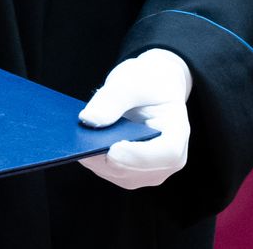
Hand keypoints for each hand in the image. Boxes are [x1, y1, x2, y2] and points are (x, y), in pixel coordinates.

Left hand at [77, 47, 191, 189]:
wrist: (152, 88)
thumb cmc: (147, 82)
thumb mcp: (132, 80)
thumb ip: (112, 99)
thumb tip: (88, 121)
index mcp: (177, 133)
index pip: (165, 153)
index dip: (138, 155)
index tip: (112, 149)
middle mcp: (168, 160)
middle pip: (135, 168)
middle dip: (104, 157)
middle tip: (77, 142)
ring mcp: (149, 171)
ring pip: (117, 173)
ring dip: (94, 158)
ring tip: (75, 139)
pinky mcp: (129, 173)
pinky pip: (107, 170)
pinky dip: (93, 158)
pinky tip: (79, 142)